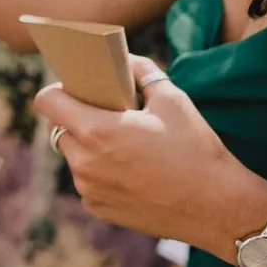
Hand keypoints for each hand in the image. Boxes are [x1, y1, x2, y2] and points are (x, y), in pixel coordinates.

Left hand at [36, 55, 266, 254]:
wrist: (218, 207)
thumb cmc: (196, 150)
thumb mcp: (173, 101)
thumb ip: (142, 72)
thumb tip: (124, 59)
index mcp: (97, 131)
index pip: (47, 101)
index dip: (59, 90)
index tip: (76, 89)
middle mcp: (85, 163)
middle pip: (60, 130)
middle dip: (78, 121)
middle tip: (107, 116)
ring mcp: (89, 189)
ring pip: (74, 158)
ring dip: (89, 149)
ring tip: (124, 146)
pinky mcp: (99, 208)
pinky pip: (88, 183)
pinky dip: (101, 174)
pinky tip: (132, 173)